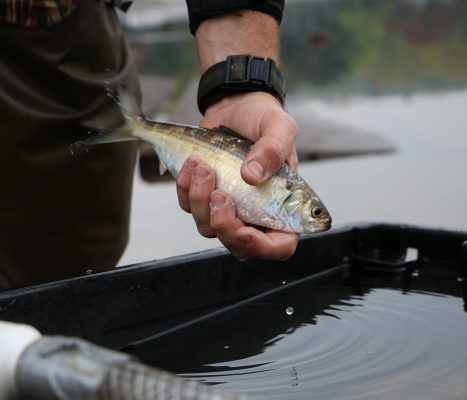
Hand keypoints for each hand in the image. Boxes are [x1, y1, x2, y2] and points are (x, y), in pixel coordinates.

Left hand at [176, 92, 298, 259]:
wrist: (236, 105)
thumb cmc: (264, 118)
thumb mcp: (279, 126)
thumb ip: (273, 149)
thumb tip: (252, 177)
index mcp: (282, 205)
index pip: (280, 245)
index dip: (261, 247)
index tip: (243, 231)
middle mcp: (255, 212)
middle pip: (238, 245)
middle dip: (223, 225)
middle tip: (219, 193)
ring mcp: (229, 207)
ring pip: (208, 228)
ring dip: (200, 201)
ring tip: (202, 166)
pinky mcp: (205, 196)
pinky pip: (189, 206)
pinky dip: (184, 188)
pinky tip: (192, 164)